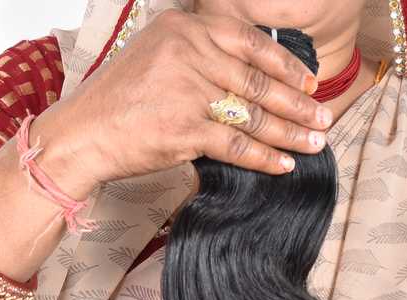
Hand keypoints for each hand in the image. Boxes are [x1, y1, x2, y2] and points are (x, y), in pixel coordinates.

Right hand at [47, 9, 333, 185]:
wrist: (82, 133)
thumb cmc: (119, 100)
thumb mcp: (157, 56)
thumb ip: (199, 56)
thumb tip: (247, 78)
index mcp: (186, 27)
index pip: (251, 42)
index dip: (288, 65)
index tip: (311, 82)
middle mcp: (189, 51)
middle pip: (259, 80)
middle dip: (298, 103)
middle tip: (324, 119)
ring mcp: (187, 90)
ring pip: (253, 113)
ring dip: (290, 132)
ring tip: (314, 143)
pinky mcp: (184, 129)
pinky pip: (236, 144)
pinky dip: (264, 157)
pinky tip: (284, 165)